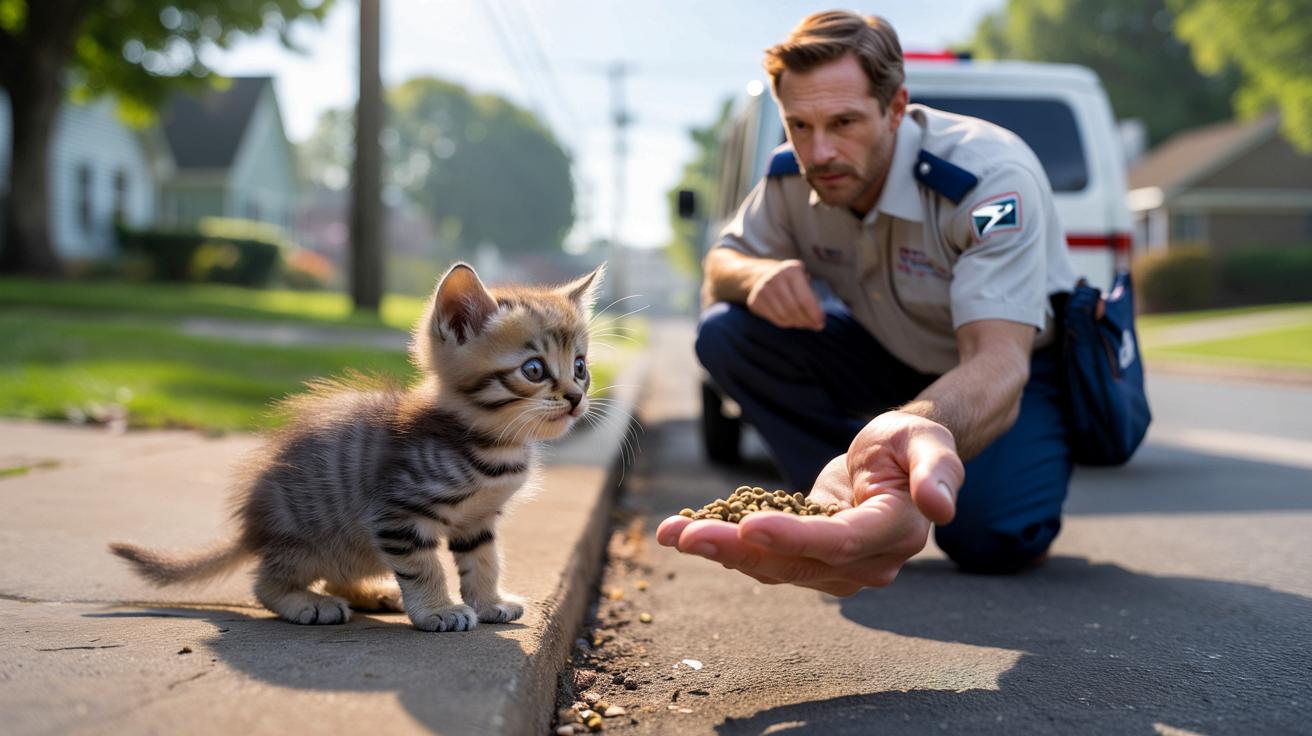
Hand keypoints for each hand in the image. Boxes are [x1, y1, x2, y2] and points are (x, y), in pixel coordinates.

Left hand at [656, 412, 963, 595]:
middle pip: (794, 562)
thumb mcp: (929, 443)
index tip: (749, 526)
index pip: (839, 542)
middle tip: (685, 536)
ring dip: (717, 551)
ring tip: (669, 533)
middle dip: (736, 550)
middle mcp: (864, 562)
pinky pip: (760, 556)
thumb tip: (941, 508)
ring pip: (770, 565)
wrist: (896, 461)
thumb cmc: (910, 445)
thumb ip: (938, 471)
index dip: (795, 538)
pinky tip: (678, 532)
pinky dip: (720, 544)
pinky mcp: (805, 558)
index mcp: (894, 533)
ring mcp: (832, 566)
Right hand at [746, 259, 824, 330]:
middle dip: (806, 320)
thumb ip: (813, 299)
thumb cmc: (792, 282)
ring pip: (783, 316)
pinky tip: (791, 320)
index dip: (814, 314)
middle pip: (793, 309)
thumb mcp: (805, 281)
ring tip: (803, 322)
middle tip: (814, 326)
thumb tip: (818, 323)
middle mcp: (775, 277)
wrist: (763, 275)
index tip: (821, 324)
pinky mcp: (754, 301)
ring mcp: (762, 289)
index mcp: (791, 270)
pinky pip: (774, 319)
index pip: (804, 299)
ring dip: (796, 323)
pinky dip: (785, 323)